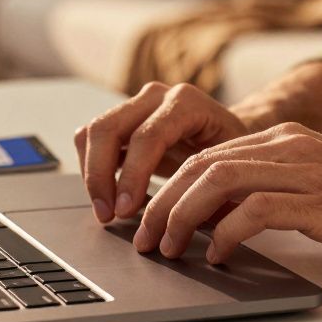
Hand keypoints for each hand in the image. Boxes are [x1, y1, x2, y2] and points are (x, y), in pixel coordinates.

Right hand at [76, 82, 248, 221]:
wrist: (227, 135)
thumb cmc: (231, 154)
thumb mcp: (230, 169)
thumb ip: (209, 191)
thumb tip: (186, 226)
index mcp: (187, 102)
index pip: (147, 136)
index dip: (132, 176)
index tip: (126, 211)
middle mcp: (157, 96)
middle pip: (108, 129)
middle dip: (100, 176)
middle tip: (108, 215)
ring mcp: (135, 104)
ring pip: (92, 132)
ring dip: (92, 175)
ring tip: (105, 210)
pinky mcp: (121, 118)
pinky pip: (89, 138)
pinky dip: (90, 168)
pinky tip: (106, 194)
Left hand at [133, 122, 321, 272]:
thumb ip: (278, 192)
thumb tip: (225, 220)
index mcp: (289, 139)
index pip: (209, 154)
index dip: (171, 186)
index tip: (152, 217)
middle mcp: (291, 145)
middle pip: (202, 164)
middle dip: (164, 202)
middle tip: (147, 237)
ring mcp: (306, 169)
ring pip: (218, 181)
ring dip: (183, 217)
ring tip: (169, 248)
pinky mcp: (321, 200)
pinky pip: (254, 210)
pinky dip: (225, 232)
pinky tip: (219, 254)